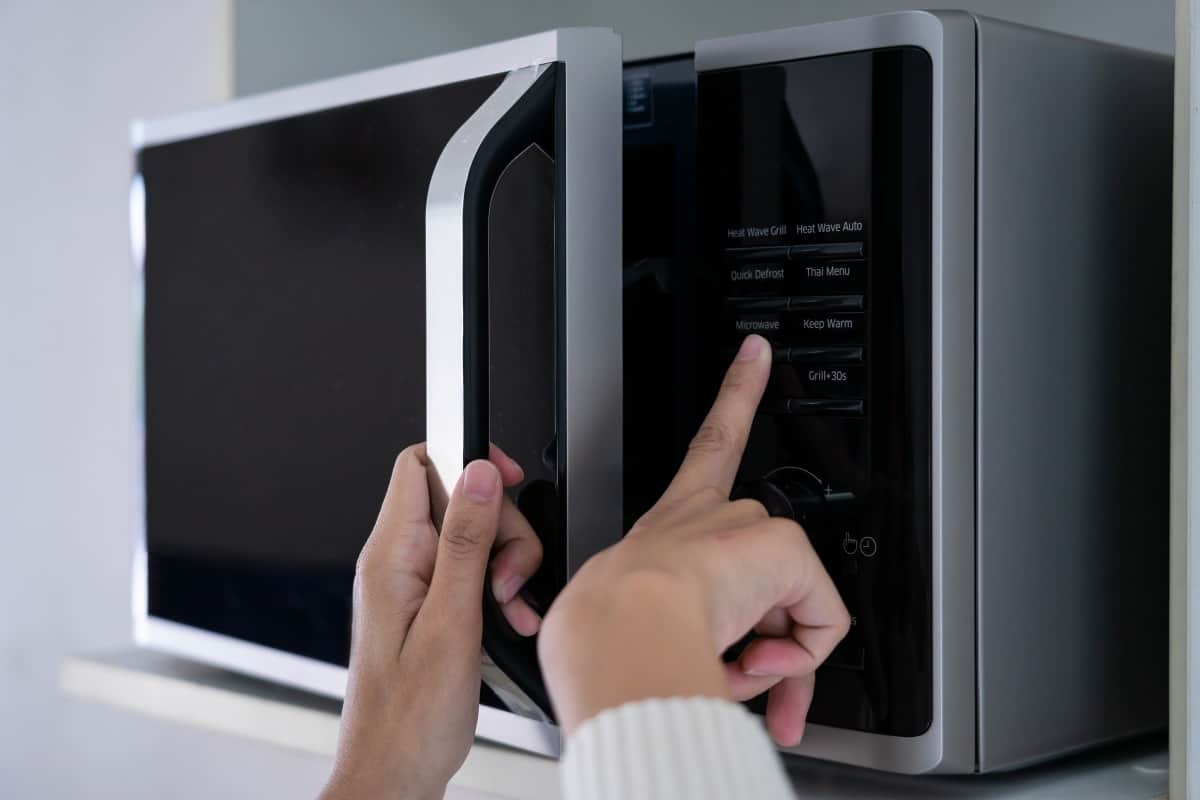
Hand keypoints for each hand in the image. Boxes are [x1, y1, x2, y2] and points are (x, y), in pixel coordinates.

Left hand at [321, 444, 542, 799]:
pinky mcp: (428, 607)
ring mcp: (411, 585)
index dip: (467, 459)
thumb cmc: (410, 718)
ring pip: (473, 537)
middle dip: (501, 529)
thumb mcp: (451, 622)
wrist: (395, 772)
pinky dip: (497, 592)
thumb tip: (478, 474)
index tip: (506, 480)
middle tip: (508, 576)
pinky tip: (507, 620)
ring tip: (508, 607)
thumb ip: (466, 542)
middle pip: (460, 499)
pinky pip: (469, 575)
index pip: (420, 463)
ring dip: (505, 566)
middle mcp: (396, 563)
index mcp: (390, 555)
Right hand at [538, 334, 850, 745]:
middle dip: (767, 633)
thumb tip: (739, 672)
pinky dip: (802, 655)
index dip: (734, 394)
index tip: (755, 352)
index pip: (707, 450)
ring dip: (776, 655)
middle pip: (765, 558)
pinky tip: (759, 660)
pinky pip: (822, 621)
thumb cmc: (614, 637)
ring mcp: (746, 529)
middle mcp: (710, 517)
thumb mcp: (643, 635)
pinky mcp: (782, 549)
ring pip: (790, 604)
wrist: (620, 630)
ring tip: (734, 669)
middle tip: (740, 669)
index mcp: (671, 524)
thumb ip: (694, 644)